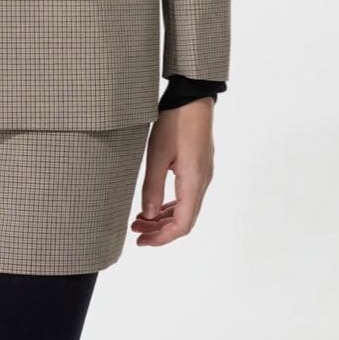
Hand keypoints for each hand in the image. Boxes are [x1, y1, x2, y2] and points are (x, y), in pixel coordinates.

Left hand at [131, 98, 214, 245]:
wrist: (192, 97)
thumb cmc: (174, 121)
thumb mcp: (157, 154)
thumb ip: (152, 186)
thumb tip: (147, 215)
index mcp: (194, 181)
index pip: (182, 224)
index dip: (162, 238)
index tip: (142, 242)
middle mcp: (202, 181)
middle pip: (184, 219)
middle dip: (159, 230)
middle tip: (135, 231)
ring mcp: (203, 174)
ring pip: (186, 207)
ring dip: (164, 217)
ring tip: (140, 219)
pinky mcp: (199, 166)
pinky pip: (187, 195)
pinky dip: (170, 204)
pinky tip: (155, 203)